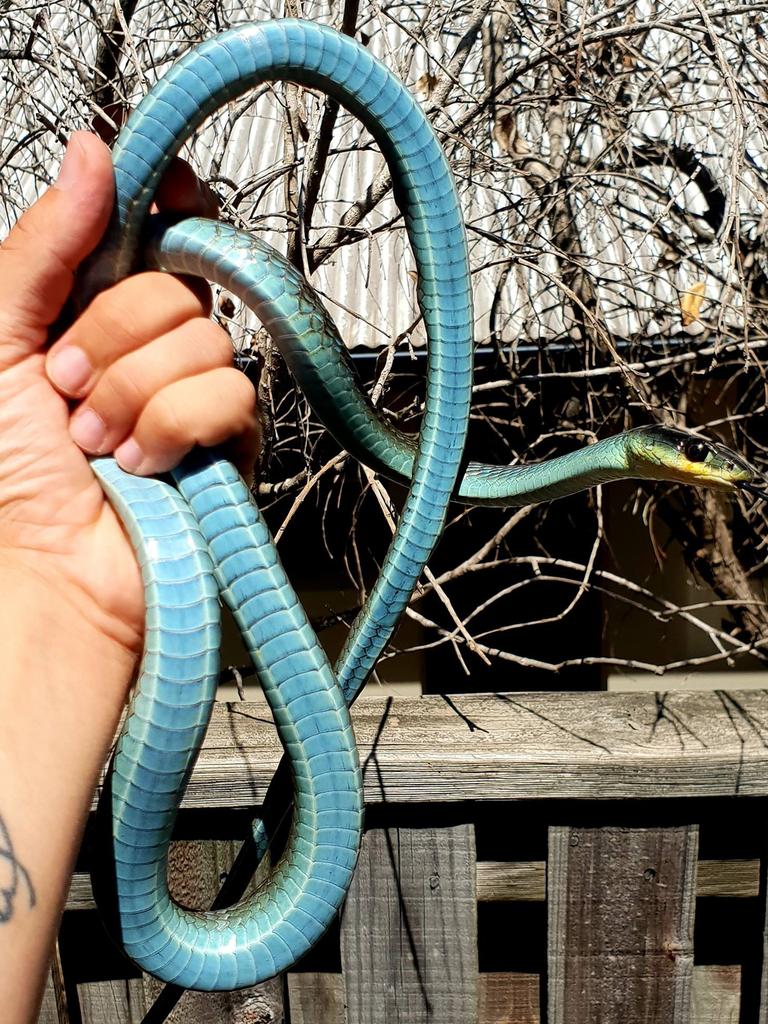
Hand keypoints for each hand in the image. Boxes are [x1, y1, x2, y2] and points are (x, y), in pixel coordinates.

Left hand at [0, 131, 257, 665]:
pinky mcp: (230, 441)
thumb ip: (42, 247)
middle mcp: (152, 343)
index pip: (158, 225)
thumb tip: (92, 152)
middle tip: (67, 387)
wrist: (46, 569)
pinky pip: (225, 396)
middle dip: (107, 338)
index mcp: (95, 309)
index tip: (156, 197)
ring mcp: (195, 392)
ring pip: (203, 340)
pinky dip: (168, 431)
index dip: (162, 202)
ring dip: (130, 396)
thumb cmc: (9, 473)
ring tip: (98, 441)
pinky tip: (142, 464)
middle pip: (176, 282)